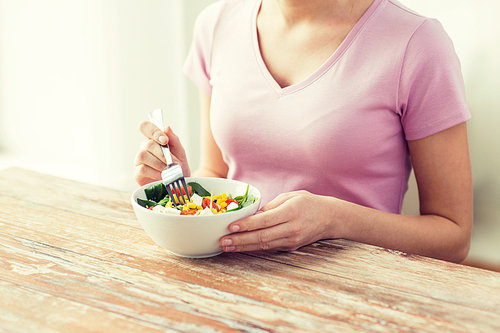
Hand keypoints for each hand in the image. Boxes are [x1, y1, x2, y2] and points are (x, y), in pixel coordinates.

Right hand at [134, 121, 190, 185]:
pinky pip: (142, 169)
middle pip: (147, 144)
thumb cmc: (178, 167)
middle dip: (162, 154)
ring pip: (142, 155)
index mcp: (154, 140)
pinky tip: (162, 176)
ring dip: (158, 163)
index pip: (145, 127)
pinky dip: (155, 172)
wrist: (179, 184)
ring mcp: (139, 161)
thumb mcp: (180, 152)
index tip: (165, 140)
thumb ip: (174, 140)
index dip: (153, 131)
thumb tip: (167, 128)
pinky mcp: (138, 174)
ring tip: (168, 170)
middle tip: (173, 162)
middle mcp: (144, 149)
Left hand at [220, 191, 341, 251]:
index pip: (264, 220)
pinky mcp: (291, 247)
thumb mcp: (290, 197)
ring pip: (264, 246)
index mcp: (290, 212)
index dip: (247, 225)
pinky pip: (270, 248)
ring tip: (227, 247)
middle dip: (240, 240)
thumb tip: (251, 215)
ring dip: (244, 247)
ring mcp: (292, 240)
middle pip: (262, 237)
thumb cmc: (309, 203)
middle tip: (223, 242)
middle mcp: (291, 229)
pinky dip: (254, 249)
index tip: (231, 227)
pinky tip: (241, 248)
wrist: (331, 218)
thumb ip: (270, 205)